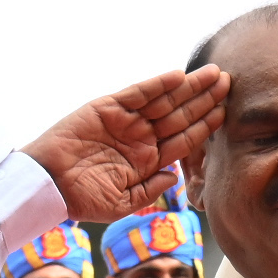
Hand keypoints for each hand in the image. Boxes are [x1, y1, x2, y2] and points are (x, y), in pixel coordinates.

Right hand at [25, 67, 233, 227]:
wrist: (49, 186)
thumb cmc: (82, 199)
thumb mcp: (122, 203)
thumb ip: (151, 190)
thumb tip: (175, 177)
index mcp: (148, 160)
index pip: (185, 139)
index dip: (206, 125)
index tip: (227, 112)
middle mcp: (141, 137)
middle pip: (180, 115)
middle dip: (205, 99)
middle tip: (229, 82)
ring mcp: (126, 121)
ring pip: (165, 100)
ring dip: (189, 87)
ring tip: (213, 74)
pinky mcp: (108, 107)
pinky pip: (138, 93)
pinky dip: (157, 84)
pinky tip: (179, 77)